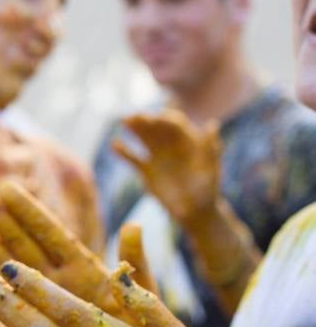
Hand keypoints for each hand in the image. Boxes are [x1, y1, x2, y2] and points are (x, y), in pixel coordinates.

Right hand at [0, 180, 157, 312]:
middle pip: (23, 242)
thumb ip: (136, 264)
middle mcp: (58, 280)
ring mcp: (41, 299)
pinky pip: (0, 295)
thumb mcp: (146, 298)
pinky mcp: (29, 320)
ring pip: (6, 262)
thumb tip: (133, 226)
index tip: (7, 186)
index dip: (29, 211)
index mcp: (85, 270)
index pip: (52, 234)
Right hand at [112, 109, 221, 224]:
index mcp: (188, 142)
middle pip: (156, 128)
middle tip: (134, 116)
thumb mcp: (212, 168)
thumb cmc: (208, 189)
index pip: (175, 124)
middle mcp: (171, 146)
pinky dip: (123, 151)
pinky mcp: (146, 170)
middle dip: (145, 120)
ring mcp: (158, 157)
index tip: (155, 118)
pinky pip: (133, 158)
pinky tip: (114, 144)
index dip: (164, 119)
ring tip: (123, 121)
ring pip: (144, 139)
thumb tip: (212, 124)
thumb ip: (211, 147)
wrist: (194, 210)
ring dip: (134, 129)